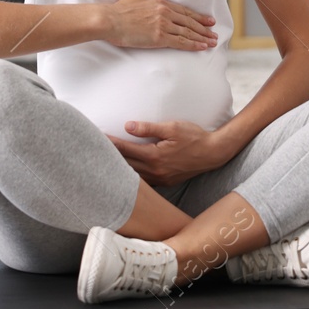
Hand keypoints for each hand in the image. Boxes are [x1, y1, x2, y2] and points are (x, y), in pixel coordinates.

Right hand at [104, 0, 217, 50]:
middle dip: (204, 28)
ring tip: (213, 42)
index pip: (184, 10)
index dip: (198, 16)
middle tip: (214, 32)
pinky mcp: (160, 37)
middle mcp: (165, 11)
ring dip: (202, 37)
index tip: (208, 20)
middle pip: (190, 21)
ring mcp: (163, 24)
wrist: (110, 19)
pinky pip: (181, 42)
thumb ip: (150, 3)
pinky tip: (202, 47)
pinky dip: (193, 44)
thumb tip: (154, 5)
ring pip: (188, 32)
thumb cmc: (118, 11)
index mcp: (160, 1)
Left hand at [109, 119, 230, 187]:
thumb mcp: (172, 127)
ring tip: (106, 162)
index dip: (110, 143)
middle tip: (95, 150)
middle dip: (110, 157)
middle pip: (125, 165)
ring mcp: (160, 179)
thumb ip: (149, 128)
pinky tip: (126, 173)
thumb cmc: (194, 137)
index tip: (97, 138)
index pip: (125, 149)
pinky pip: (144, 182)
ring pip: (133, 176)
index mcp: (155, 156)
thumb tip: (128, 126)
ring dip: (120, 169)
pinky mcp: (165, 183)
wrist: (213, 153)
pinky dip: (132, 177)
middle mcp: (155, 171)